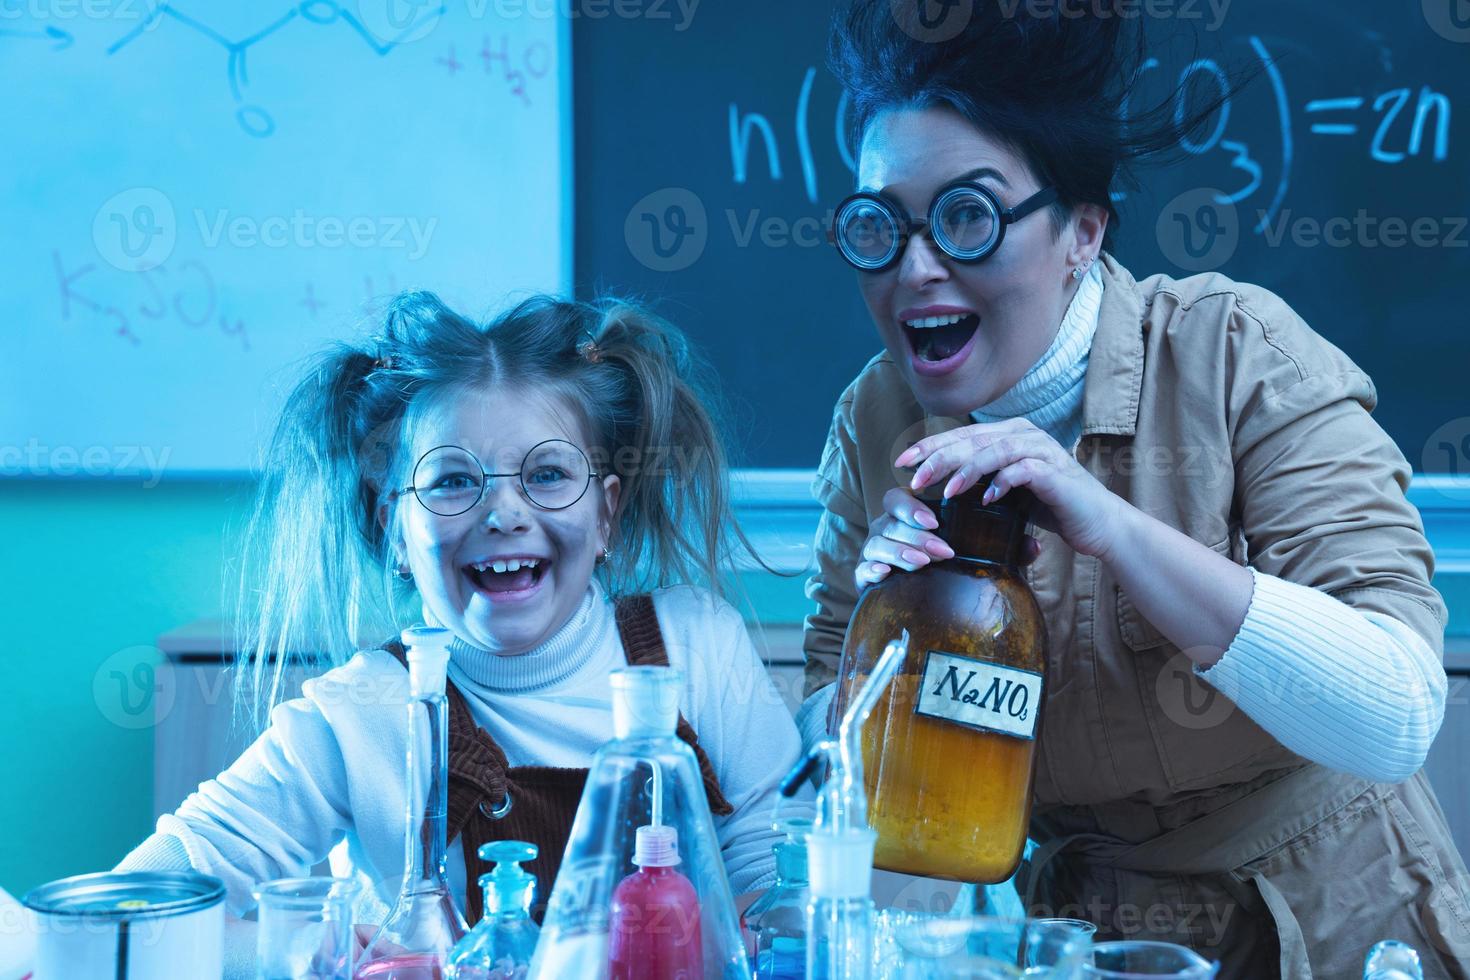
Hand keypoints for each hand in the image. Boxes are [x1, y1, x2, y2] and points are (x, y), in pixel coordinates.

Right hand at [856, 486, 1041, 587]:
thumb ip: (1004, 549)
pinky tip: (885, 575)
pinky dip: (870, 570)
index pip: (901, 497)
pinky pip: (861, 570)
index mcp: (909, 516)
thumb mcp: (979, 555)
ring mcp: (874, 552)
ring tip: (922, 563)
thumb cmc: (950, 567)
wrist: (928, 606)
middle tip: (942, 551)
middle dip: (916, 535)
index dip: (914, 506)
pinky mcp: (866, 577)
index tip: (936, 520)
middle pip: (890, 521)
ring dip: (899, 552)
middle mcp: (888, 529)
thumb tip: (1034, 546)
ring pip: (877, 543)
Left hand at [892, 418, 1125, 560]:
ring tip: (946, 491)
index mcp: (1009, 435)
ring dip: (967, 470)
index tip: (902, 462)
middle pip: (973, 439)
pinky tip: (987, 499)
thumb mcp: (1008, 492)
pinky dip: (1002, 482)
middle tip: (914, 477)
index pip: (962, 436)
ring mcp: (1042, 450)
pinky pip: (1023, 470)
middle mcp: (1025, 435)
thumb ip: (981, 482)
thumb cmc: (1051, 507)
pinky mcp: (1055, 472)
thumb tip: (940, 487)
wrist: (1097, 524)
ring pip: (994, 449)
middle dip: (939, 456)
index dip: (930, 446)